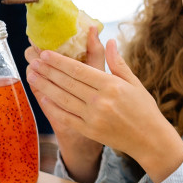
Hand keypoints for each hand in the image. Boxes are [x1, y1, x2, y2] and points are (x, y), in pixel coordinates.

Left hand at [27, 39, 182, 182]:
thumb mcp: (135, 83)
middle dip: (48, 71)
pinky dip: (52, 106)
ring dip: (44, 86)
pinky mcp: (89, 131)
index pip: (79, 70)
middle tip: (34, 61)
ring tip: (32, 75)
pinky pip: (65, 116)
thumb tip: (109, 42)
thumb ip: (118, 63)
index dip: (60, 61)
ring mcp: (93, 117)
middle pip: (67, 82)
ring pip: (62, 98)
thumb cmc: (145, 110)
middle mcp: (101, 101)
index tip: (46, 54)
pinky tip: (42, 96)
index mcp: (112, 86)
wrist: (150, 140)